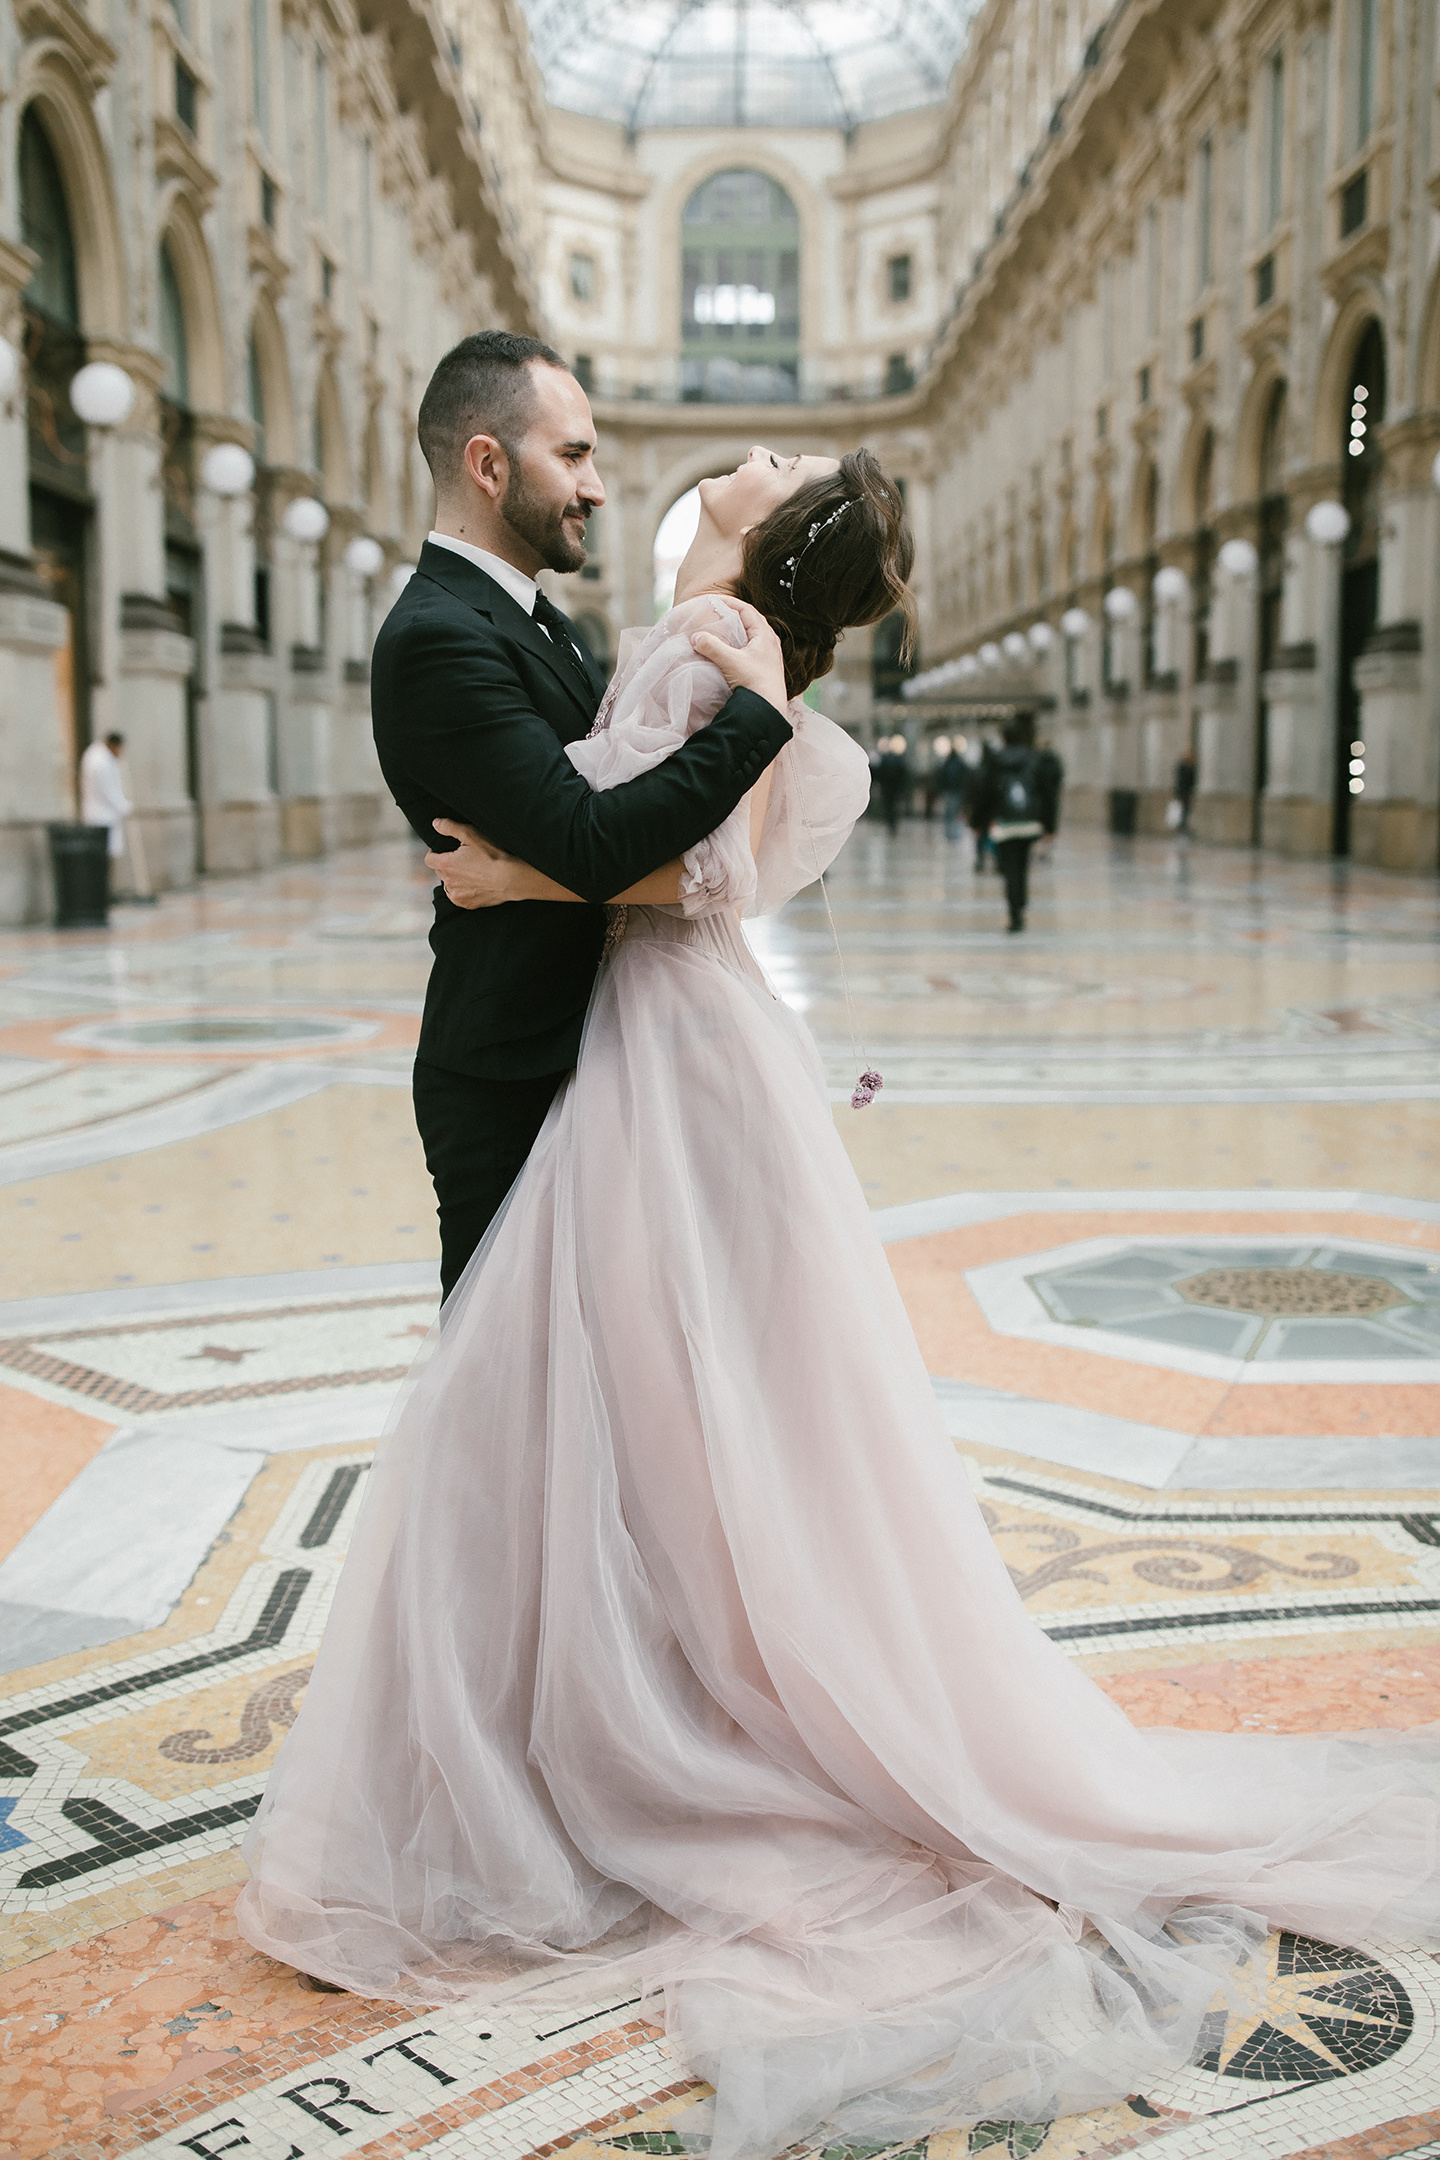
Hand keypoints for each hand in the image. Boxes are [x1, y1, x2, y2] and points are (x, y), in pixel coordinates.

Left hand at [425, 819, 530, 907]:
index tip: (445, 850)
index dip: (435, 853)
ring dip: (454, 879)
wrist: (512, 878)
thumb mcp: (471, 834)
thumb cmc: (493, 855)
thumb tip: (435, 823)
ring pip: (449, 885)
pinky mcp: (468, 904)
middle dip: (447, 865)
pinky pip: (459, 897)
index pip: (429, 859)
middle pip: (440, 872)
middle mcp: (448, 882)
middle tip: (463, 859)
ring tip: (471, 872)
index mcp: (446, 864)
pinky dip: (463, 891)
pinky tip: (475, 883)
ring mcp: (457, 895)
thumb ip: (449, 827)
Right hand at [691, 599, 788, 714]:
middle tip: (718, 614)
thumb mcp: (730, 661)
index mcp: (765, 635)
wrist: (769, 710)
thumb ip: (712, 647)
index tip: (714, 600)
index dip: (730, 602)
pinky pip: (753, 650)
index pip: (747, 610)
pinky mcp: (767, 670)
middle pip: (752, 621)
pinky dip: (741, 646)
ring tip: (724, 632)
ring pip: (753, 636)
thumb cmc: (754, 682)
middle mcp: (770, 643)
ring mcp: (770, 657)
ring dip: (739, 632)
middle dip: (734, 615)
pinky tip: (733, 653)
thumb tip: (695, 637)